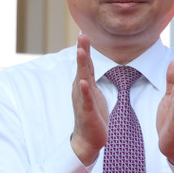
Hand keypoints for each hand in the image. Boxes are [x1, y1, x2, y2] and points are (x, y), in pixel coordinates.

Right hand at [70, 34, 107, 165]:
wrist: (87, 139)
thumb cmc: (92, 115)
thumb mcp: (93, 92)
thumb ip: (90, 78)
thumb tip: (89, 64)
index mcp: (84, 84)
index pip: (86, 63)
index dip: (85, 48)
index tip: (84, 33)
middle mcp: (80, 89)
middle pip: (82, 66)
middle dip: (82, 50)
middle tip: (81, 35)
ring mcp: (82, 99)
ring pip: (82, 79)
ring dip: (82, 65)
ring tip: (82, 52)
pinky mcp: (87, 111)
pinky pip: (86, 99)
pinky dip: (84, 90)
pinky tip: (84, 82)